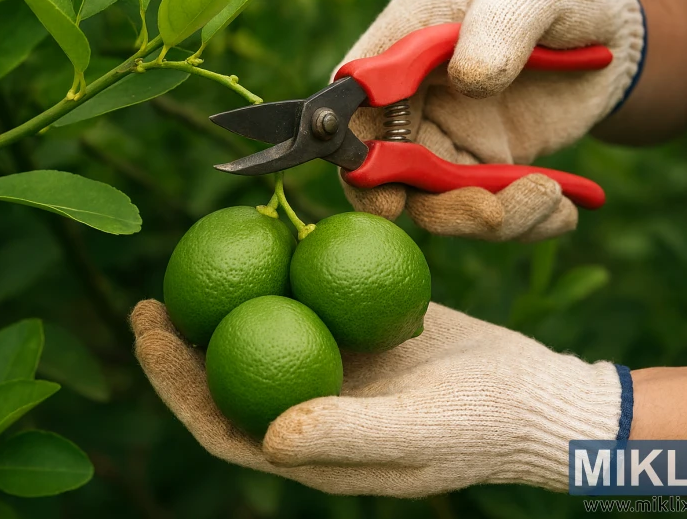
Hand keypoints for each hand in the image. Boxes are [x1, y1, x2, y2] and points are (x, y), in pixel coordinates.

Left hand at [130, 299, 622, 496]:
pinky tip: (270, 237)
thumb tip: (267, 436)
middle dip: (183, 342)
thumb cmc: (482, 425)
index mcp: (310, 449)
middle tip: (151, 295)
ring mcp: (335, 372)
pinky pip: (311, 302)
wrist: (536, 395)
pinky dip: (288, 275)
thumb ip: (346, 438)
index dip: (176, 385)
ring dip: (227, 303)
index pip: (222, 425)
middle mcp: (311, 410)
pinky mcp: (360, 336)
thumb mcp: (420, 433)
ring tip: (197, 260)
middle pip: (230, 377)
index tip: (149, 334)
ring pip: (264, 333)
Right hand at [339, 0, 644, 240]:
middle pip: (394, 176)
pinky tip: (565, 209)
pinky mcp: (482, 169)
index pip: (357, 113)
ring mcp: (446, 141)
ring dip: (495, 218)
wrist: (611, 33)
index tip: (387, 200)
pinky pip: (490, 213)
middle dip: (441, 207)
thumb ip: (500, 27)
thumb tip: (470, 80)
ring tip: (551, 196)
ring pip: (442, 206)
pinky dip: (526, 225)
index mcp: (402, 49)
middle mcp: (413, 104)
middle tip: (492, 214)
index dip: (360, 162)